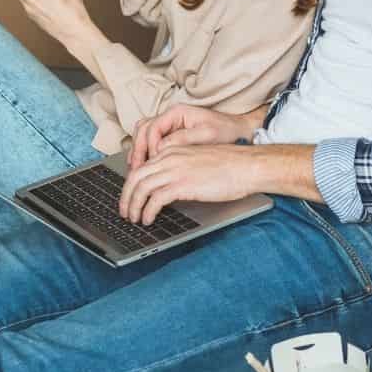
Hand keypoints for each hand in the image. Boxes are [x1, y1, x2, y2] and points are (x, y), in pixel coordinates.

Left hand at [119, 145, 256, 224]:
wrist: (246, 166)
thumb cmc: (228, 167)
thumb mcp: (196, 163)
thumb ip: (179, 170)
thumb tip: (168, 190)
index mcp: (171, 152)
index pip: (141, 168)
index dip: (131, 186)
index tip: (129, 199)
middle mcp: (169, 158)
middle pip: (134, 177)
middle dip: (125, 197)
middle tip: (125, 212)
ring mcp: (175, 170)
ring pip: (141, 188)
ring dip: (133, 206)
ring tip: (134, 219)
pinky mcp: (183, 184)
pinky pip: (155, 199)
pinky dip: (148, 211)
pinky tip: (149, 219)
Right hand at [128, 105, 251, 168]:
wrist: (240, 131)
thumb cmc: (227, 131)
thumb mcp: (207, 135)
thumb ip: (183, 139)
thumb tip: (161, 148)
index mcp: (177, 112)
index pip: (153, 128)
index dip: (150, 146)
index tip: (153, 162)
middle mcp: (170, 116)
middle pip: (143, 129)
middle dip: (138, 149)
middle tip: (136, 169)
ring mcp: (170, 125)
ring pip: (143, 135)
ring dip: (138, 151)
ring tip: (136, 169)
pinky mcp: (172, 135)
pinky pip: (151, 142)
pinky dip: (145, 153)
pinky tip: (146, 167)